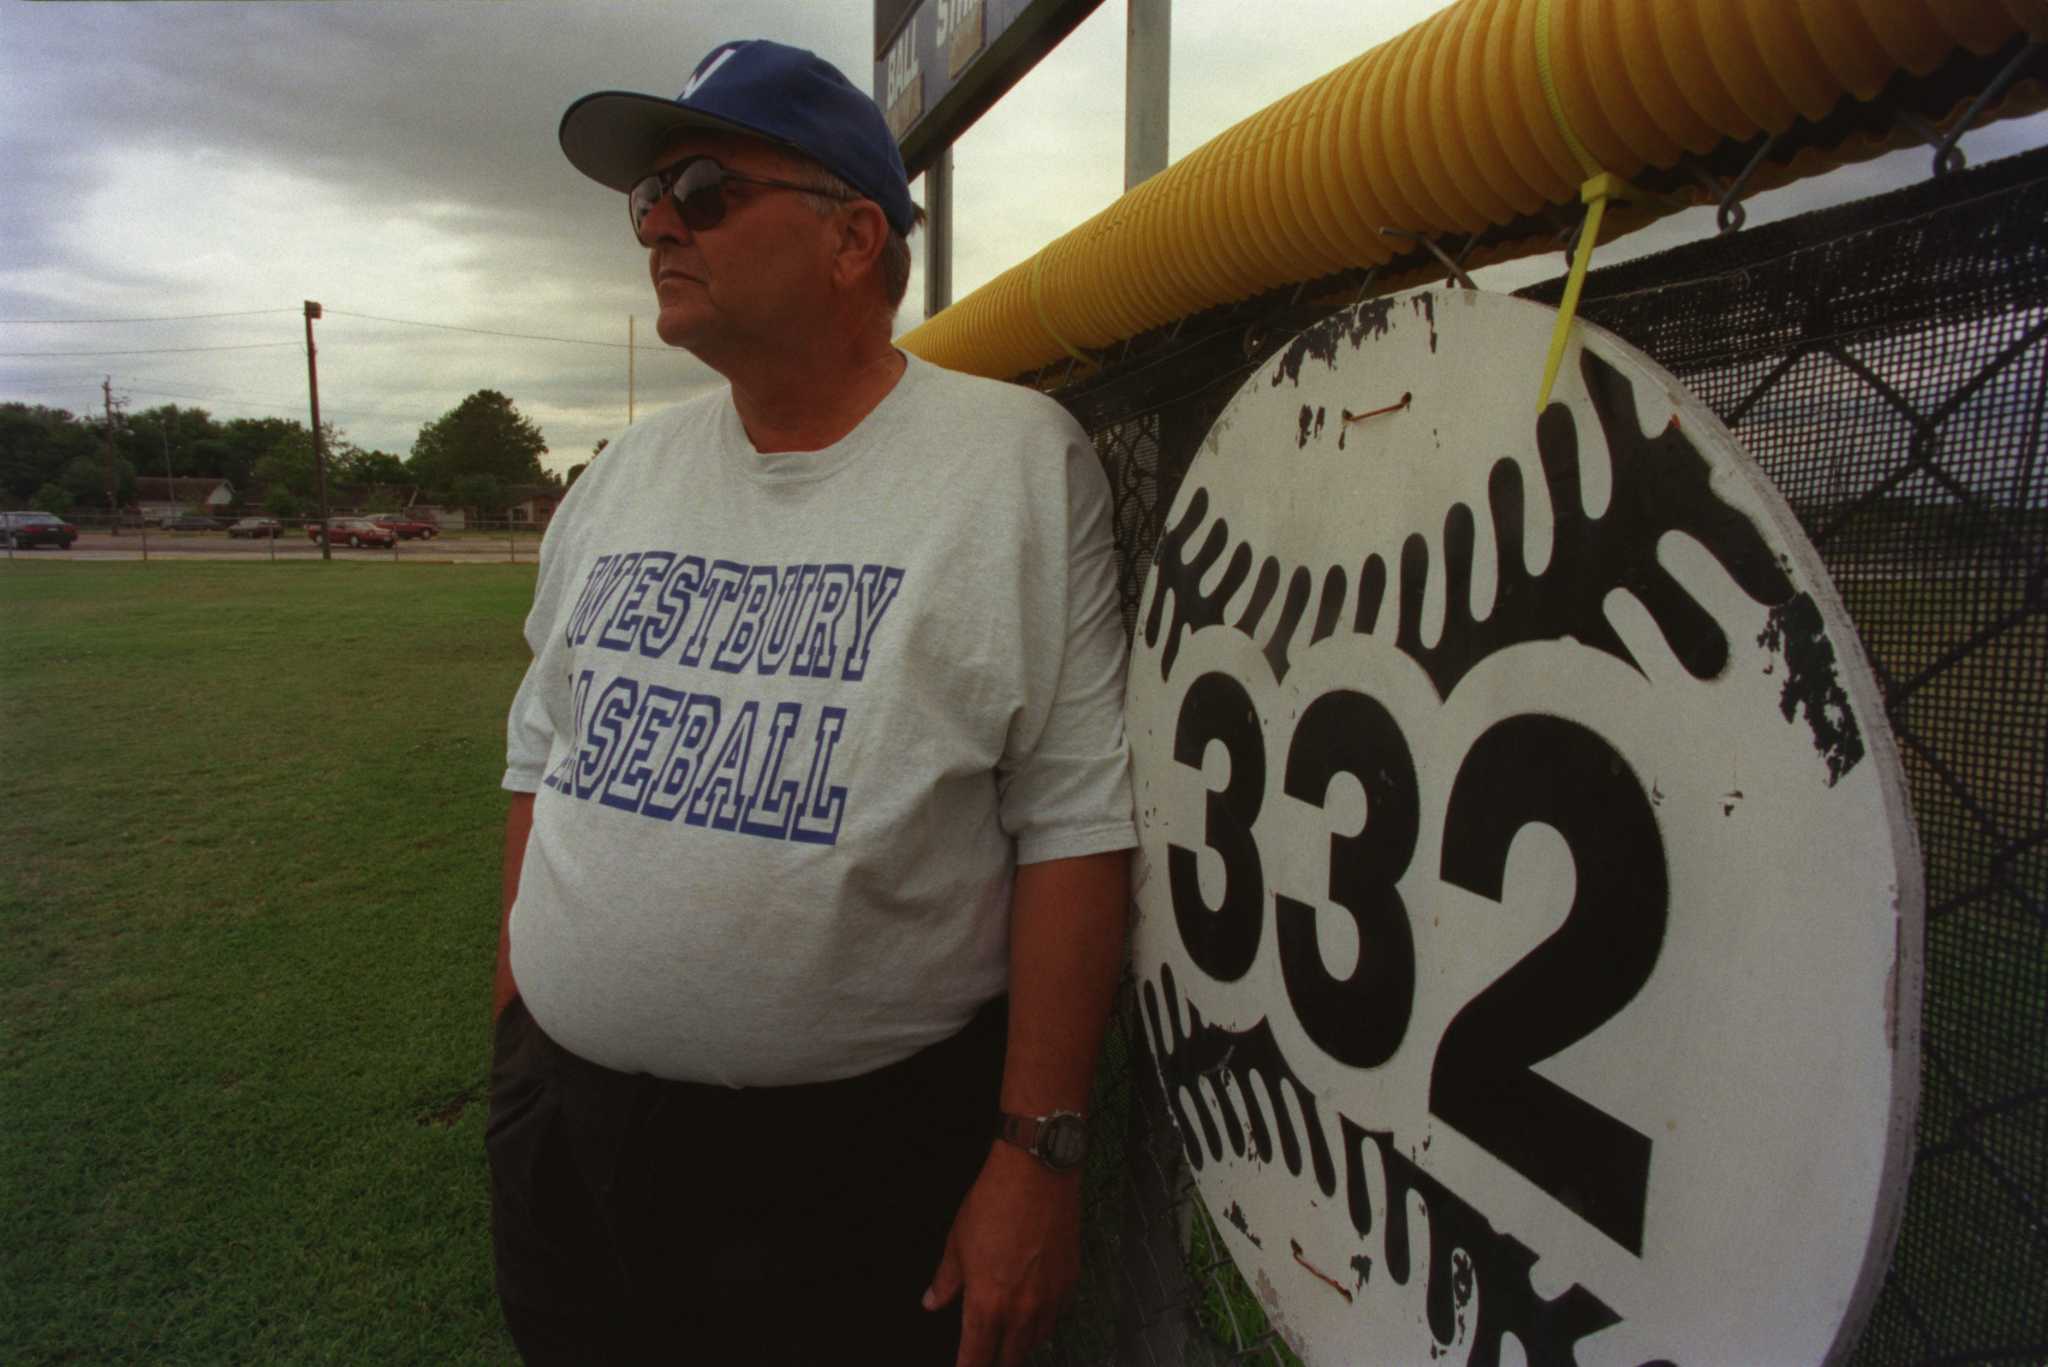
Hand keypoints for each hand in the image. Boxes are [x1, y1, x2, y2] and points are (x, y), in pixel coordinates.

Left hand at [924, 1141, 1082, 1366]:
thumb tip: (932, 1301)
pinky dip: (1043, 1321)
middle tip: (985, 1355)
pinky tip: (1035, 1312)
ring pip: (1035, 1341)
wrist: (1037, 1173)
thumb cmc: (994, 1202)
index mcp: (987, 1304)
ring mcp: (1049, 1298)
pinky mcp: (1070, 1282)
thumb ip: (945, 1281)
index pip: (976, 1357)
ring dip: (1020, 1344)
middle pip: (1010, 1358)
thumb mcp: (956, 1243)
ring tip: (1008, 1339)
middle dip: (995, 1361)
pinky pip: (1057, 1317)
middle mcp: (1021, 1310)